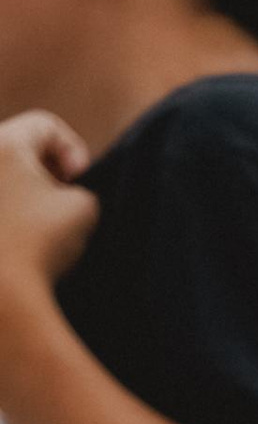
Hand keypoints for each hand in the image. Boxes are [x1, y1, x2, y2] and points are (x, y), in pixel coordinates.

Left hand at [0, 112, 95, 337]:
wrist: (1, 298)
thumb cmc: (41, 248)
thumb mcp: (84, 210)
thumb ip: (83, 189)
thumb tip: (70, 191)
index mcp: (4, 142)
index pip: (46, 125)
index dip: (73, 150)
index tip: (81, 183)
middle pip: (18, 146)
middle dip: (46, 171)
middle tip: (62, 203)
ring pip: (3, 176)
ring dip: (25, 193)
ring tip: (40, 226)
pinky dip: (9, 213)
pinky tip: (18, 241)